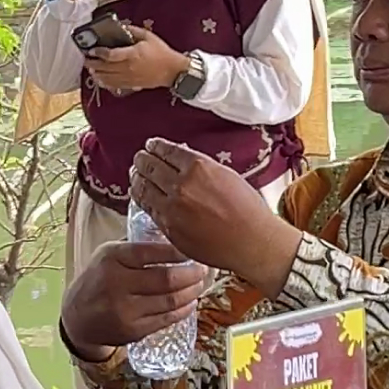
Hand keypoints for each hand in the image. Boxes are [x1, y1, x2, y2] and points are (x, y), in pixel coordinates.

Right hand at [59, 240, 209, 360]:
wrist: (78, 316)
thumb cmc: (98, 279)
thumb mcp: (108, 254)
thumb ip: (136, 248)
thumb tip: (173, 238)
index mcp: (113, 258)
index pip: (150, 252)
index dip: (176, 251)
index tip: (192, 249)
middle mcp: (118, 283)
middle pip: (166, 279)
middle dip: (191, 274)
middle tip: (203, 269)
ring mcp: (126, 310)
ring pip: (170, 300)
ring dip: (191, 292)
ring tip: (200, 284)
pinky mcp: (133, 330)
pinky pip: (166, 319)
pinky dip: (183, 310)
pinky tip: (191, 301)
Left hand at [87, 26, 188, 93]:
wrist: (172, 71)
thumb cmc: (161, 52)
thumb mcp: (148, 36)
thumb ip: (133, 31)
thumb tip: (120, 27)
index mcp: (132, 55)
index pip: (110, 55)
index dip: (98, 52)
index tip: (91, 49)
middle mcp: (128, 68)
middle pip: (105, 68)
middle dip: (93, 63)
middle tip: (85, 59)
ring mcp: (129, 78)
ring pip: (107, 78)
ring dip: (96, 74)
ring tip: (90, 68)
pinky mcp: (131, 84)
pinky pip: (114, 85)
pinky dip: (104, 82)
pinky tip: (100, 79)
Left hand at [130, 138, 302, 296]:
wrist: (252, 242)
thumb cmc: (247, 209)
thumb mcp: (226, 175)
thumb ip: (201, 166)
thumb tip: (181, 159)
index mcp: (197, 166)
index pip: (165, 150)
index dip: (154, 146)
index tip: (150, 146)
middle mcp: (181, 185)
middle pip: (149, 166)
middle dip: (142, 160)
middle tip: (139, 158)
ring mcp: (173, 208)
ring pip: (143, 188)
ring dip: (137, 179)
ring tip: (135, 175)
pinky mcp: (169, 228)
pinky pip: (148, 209)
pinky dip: (142, 199)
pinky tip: (142, 196)